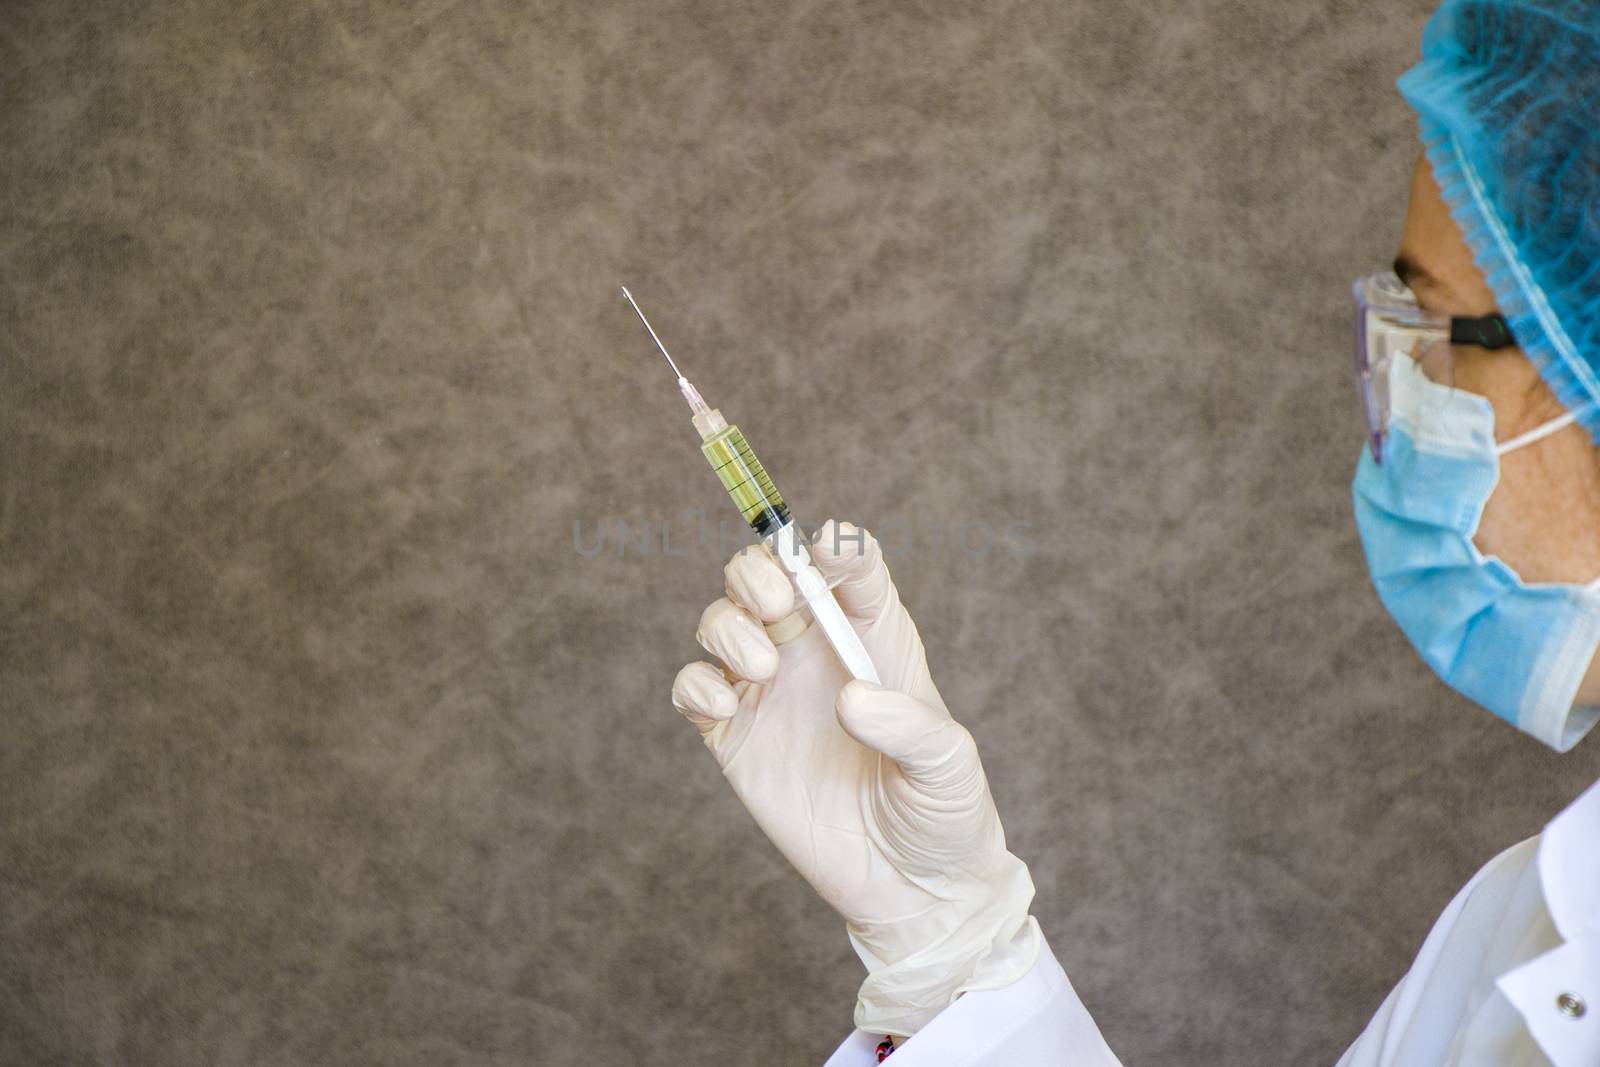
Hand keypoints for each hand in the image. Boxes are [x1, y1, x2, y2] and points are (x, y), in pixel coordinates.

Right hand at [671, 521, 1040, 1036]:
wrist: (910, 890)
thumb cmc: (944, 814)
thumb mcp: (948, 766)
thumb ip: (909, 726)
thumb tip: (849, 698)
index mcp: (875, 634)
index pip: (846, 562)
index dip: (832, 545)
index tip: (825, 557)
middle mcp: (817, 650)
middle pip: (767, 574)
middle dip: (758, 573)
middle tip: (777, 610)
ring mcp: (771, 691)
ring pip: (723, 620)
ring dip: (728, 625)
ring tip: (762, 668)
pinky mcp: (735, 738)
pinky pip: (694, 689)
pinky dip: (695, 683)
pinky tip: (724, 705)